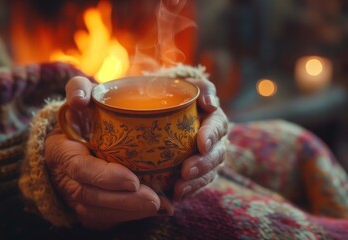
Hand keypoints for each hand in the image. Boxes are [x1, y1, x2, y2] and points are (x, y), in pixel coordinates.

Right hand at [44, 77, 166, 229]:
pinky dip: (132, 217)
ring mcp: (76, 196)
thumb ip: (78, 89)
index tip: (133, 180)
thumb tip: (78, 100)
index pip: (81, 169)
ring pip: (100, 212)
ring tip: (162, 206)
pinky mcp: (89, 207)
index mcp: (62, 152)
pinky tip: (157, 212)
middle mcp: (67, 179)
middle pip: (93, 196)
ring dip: (132, 212)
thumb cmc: (80, 118)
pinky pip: (108, 218)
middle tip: (155, 199)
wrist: (71, 140)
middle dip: (125, 201)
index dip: (105, 177)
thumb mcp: (79, 98)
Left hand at [172, 77, 227, 199]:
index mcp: (214, 120)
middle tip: (186, 171)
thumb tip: (210, 103)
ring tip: (179, 188)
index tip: (201, 144)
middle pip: (215, 155)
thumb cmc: (175, 95)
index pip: (218, 127)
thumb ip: (202, 89)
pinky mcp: (197, 174)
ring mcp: (207, 160)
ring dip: (195, 182)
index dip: (211, 135)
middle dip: (203, 164)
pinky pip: (196, 185)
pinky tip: (174, 196)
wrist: (163, 108)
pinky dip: (188, 191)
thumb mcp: (188, 86)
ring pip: (208, 173)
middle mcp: (214, 142)